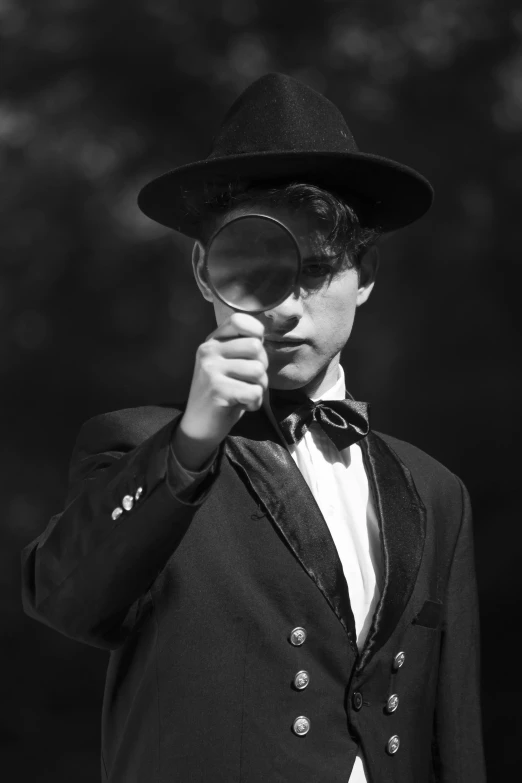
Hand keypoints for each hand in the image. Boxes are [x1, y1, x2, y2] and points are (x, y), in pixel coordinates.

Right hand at [172, 313, 267, 469]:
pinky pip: (255, 392)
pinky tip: (241, 405)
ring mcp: (211, 370)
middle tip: (248, 382)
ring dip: (259, 388)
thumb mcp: (226, 364)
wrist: (198, 427)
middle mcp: (208, 351)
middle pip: (256, 347)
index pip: (239, 319)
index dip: (256, 333)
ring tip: (244, 394)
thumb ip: (241, 348)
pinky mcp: (218, 390)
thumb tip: (263, 334)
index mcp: (212, 342)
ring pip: (258, 370)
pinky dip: (254, 403)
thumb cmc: (220, 394)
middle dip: (262, 368)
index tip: (253, 352)